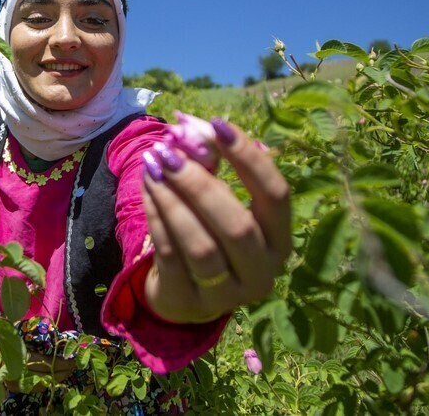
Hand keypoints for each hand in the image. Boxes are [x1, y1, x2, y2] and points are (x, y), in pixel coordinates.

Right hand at [0, 333, 76, 390]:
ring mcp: (12, 381)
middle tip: (73, 367)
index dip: (60, 363)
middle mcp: (15, 370)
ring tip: (67, 373)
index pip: (44, 362)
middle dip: (62, 372)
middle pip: (44, 375)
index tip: (72, 360)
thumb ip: (36, 331)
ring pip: (39, 384)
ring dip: (55, 379)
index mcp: (17, 355)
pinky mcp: (12, 386)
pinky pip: (32, 388)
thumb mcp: (20, 327)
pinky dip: (45, 384)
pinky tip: (53, 378)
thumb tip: (59, 336)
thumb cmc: (6, 331)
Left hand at [140, 120, 290, 322]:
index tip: (218, 125)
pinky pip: (170, 255)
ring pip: (200, 244)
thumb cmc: (210, 233)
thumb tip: (190, 125)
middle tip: (168, 152)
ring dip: (173, 199)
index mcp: (280, 241)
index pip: (276, 196)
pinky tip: (149, 189)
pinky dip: (156, 217)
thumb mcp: (220, 203)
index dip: (250, 159)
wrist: (185, 295)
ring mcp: (226, 295)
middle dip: (200, 184)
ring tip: (152, 166)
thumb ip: (212, 166)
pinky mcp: (188, 302)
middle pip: (237, 226)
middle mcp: (262, 272)